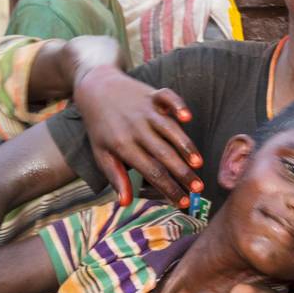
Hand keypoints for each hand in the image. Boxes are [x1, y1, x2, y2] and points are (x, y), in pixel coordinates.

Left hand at [75, 65, 201, 207]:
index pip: (151, 172)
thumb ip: (116, 177)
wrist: (95, 89)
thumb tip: (125, 203)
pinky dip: (178, 106)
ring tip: (199, 163)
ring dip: (185, 146)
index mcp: (123, 146)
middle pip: (163, 154)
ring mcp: (145, 111)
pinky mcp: (152, 95)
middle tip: (198, 188)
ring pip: (169, 130)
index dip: (168, 188)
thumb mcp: (102, 154)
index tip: (183, 202)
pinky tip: (187, 118)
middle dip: (182, 172)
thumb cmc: (101, 127)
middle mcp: (135, 128)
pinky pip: (168, 98)